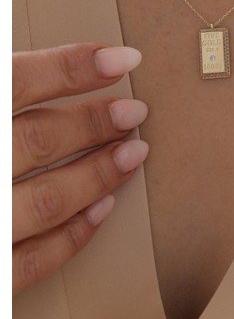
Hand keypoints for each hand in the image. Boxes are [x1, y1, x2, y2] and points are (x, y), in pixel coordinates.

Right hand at [12, 42, 148, 295]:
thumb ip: (10, 88)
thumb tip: (65, 69)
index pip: (18, 81)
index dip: (73, 66)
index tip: (125, 59)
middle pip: (39, 138)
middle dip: (94, 122)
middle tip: (136, 111)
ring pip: (45, 198)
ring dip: (96, 174)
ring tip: (134, 152)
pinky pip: (32, 259)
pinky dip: (72, 234)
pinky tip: (103, 209)